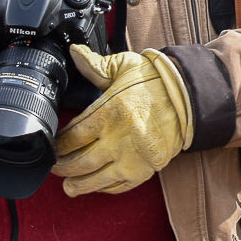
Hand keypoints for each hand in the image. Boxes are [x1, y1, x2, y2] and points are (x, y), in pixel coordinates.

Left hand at [52, 45, 192, 195]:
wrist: (187, 96)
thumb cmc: (153, 80)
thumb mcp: (122, 66)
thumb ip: (95, 64)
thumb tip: (74, 52)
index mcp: (109, 112)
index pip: (74, 135)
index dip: (60, 144)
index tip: (54, 144)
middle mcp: (119, 139)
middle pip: (80, 161)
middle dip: (63, 167)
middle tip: (54, 167)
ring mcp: (133, 158)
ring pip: (97, 179)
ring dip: (79, 184)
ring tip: (68, 186)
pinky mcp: (146, 169)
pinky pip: (120, 186)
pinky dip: (104, 188)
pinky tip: (96, 184)